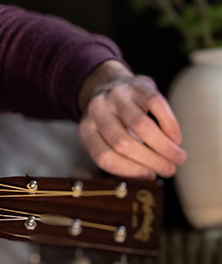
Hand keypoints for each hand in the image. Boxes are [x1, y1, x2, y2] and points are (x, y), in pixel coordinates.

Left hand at [77, 60, 185, 178]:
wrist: (109, 84)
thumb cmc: (112, 121)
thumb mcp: (104, 139)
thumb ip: (119, 158)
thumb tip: (149, 179)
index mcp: (86, 130)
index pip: (104, 157)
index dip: (130, 170)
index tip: (151, 177)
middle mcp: (97, 112)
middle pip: (124, 143)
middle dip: (151, 160)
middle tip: (170, 169)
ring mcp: (116, 96)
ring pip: (141, 126)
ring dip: (164, 146)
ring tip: (178, 157)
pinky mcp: (137, 85)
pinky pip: (156, 105)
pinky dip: (170, 125)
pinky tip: (176, 138)